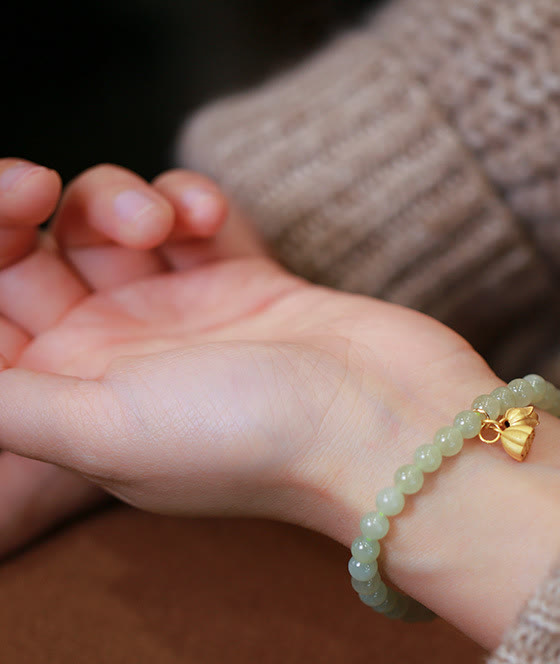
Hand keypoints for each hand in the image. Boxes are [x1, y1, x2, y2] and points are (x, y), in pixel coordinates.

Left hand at [0, 159, 559, 646]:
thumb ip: (5, 403)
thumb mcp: (98, 430)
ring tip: (165, 225)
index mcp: (76, 400)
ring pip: (117, 230)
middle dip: (37, 213)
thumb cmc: (252, 441)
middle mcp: (126, 359)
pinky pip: (196, 222)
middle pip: (41, 260)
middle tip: (51, 192)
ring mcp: (191, 320)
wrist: (387, 426)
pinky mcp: (252, 286)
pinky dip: (190, 201)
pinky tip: (204, 214)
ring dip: (124, 202)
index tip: (12, 216)